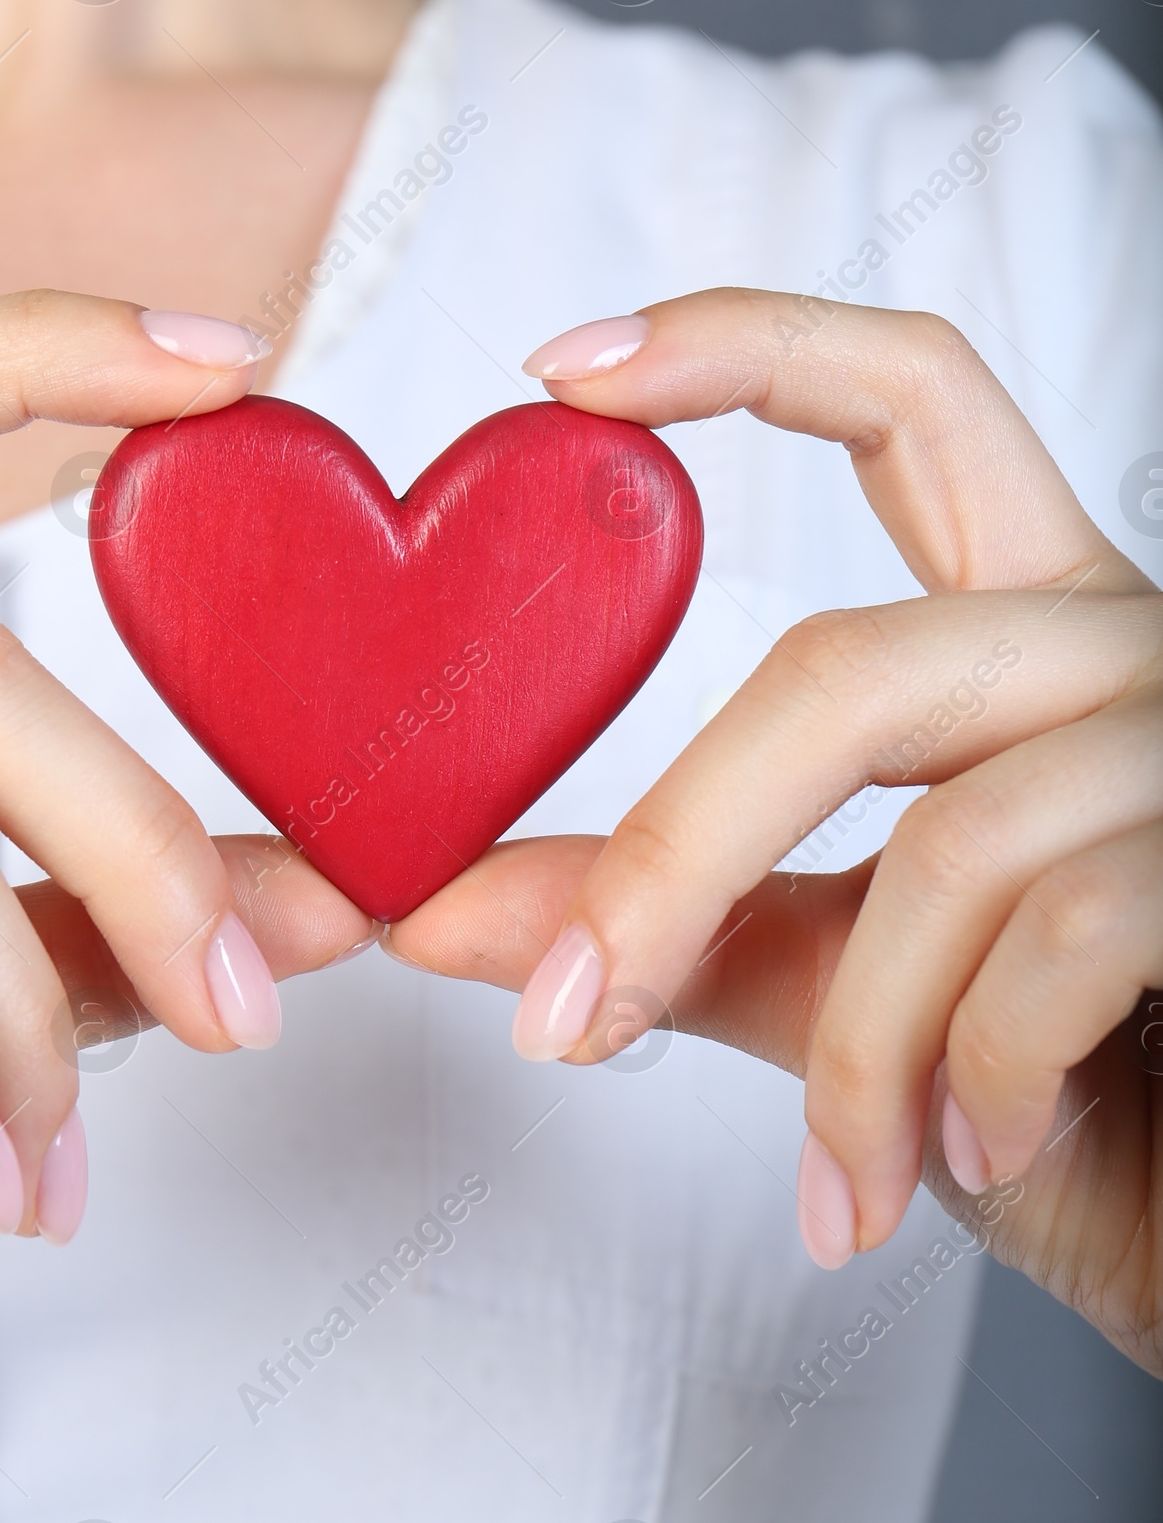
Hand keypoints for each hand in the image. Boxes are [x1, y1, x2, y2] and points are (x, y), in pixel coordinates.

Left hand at [388, 290, 1162, 1374]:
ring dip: (860, 1053)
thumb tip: (429, 914)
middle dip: (684, 853)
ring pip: (956, 843)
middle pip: (853, 667)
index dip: (745, 344)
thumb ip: (670, 926)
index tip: (559, 373)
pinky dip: (971, 1080)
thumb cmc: (1058, 1101)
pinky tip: (973, 1157)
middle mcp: (1125, 646)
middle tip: (566, 1017)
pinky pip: (1063, 941)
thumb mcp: (839, 988)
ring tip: (845, 1178)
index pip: (909, 397)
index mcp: (1025, 626)